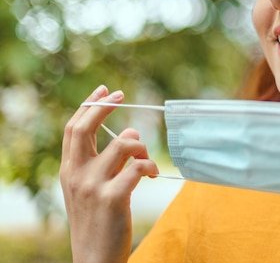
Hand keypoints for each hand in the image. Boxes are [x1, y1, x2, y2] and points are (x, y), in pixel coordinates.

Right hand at [59, 85, 158, 262]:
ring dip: (142, 146)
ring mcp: (93, 186)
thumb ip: (106, 161)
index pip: (73, 129)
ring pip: (123, 143)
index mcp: (68, 171)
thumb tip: (130, 132)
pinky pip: (139, 166)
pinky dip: (150, 165)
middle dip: (104, 107)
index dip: (89, 106)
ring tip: (146, 160)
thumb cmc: (98, 221)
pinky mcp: (113, 198)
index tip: (105, 92)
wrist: (94, 260)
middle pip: (85, 128)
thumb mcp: (91, 189)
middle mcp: (76, 175)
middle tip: (121, 96)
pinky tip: (152, 175)